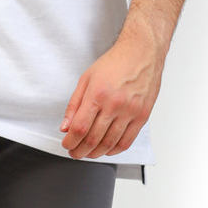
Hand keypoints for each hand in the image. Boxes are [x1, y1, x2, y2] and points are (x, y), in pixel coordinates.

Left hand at [59, 21, 164, 159]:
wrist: (141, 53)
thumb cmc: (115, 63)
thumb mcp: (86, 78)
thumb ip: (74, 104)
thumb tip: (66, 126)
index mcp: (98, 93)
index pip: (80, 127)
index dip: (70, 141)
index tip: (66, 144)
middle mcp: (114, 104)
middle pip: (93, 139)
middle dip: (80, 151)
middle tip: (74, 153)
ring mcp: (130, 112)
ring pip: (110, 144)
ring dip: (96, 153)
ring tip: (88, 153)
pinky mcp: (142, 116)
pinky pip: (127, 141)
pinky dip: (114, 150)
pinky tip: (107, 150)